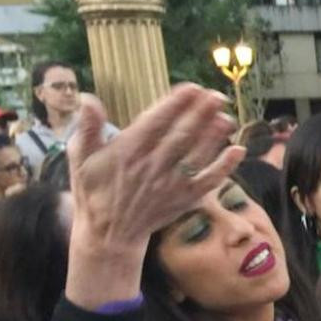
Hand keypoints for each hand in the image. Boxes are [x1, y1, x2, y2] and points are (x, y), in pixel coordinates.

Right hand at [65, 85, 244, 308]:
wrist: (110, 233)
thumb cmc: (94, 189)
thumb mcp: (81, 157)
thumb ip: (87, 127)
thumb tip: (86, 97)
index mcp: (128, 152)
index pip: (156, 122)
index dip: (175, 104)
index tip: (192, 87)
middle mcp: (152, 167)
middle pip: (182, 136)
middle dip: (201, 114)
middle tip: (217, 95)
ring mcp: (171, 184)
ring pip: (198, 156)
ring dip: (215, 136)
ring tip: (227, 116)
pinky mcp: (184, 199)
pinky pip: (208, 182)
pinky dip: (225, 167)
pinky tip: (239, 150)